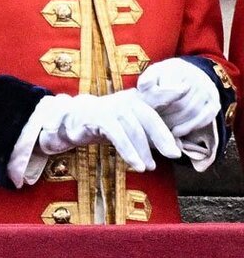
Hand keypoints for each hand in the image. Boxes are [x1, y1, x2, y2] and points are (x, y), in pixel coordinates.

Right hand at [39, 90, 181, 170]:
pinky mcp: (97, 118)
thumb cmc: (106, 123)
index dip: (170, 93)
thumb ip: (150, 129)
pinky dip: (128, 151)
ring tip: (150, 167)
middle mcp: (124, 101)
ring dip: (143, 150)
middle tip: (175, 155)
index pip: (157, 99)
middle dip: (163, 137)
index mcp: (135, 100)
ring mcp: (110, 108)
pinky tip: (135, 164)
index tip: (186, 90)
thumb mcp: (129, 123)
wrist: (71, 121)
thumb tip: (175, 147)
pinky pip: (117, 135)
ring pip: (134, 129)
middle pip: (148, 118)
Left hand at [136, 58, 221, 136]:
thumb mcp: (153, 73)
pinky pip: (204, 119)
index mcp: (178, 69)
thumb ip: (146, 80)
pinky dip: (189, 127)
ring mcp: (208, 92)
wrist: (191, 74)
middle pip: (178, 105)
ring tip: (160, 129)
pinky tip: (176, 132)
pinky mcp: (214, 105)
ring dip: (174, 124)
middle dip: (163, 116)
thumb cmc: (166, 77)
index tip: (145, 111)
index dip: (154, 105)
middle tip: (150, 124)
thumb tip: (144, 86)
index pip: (166, 92)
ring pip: (190, 113)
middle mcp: (197, 79)